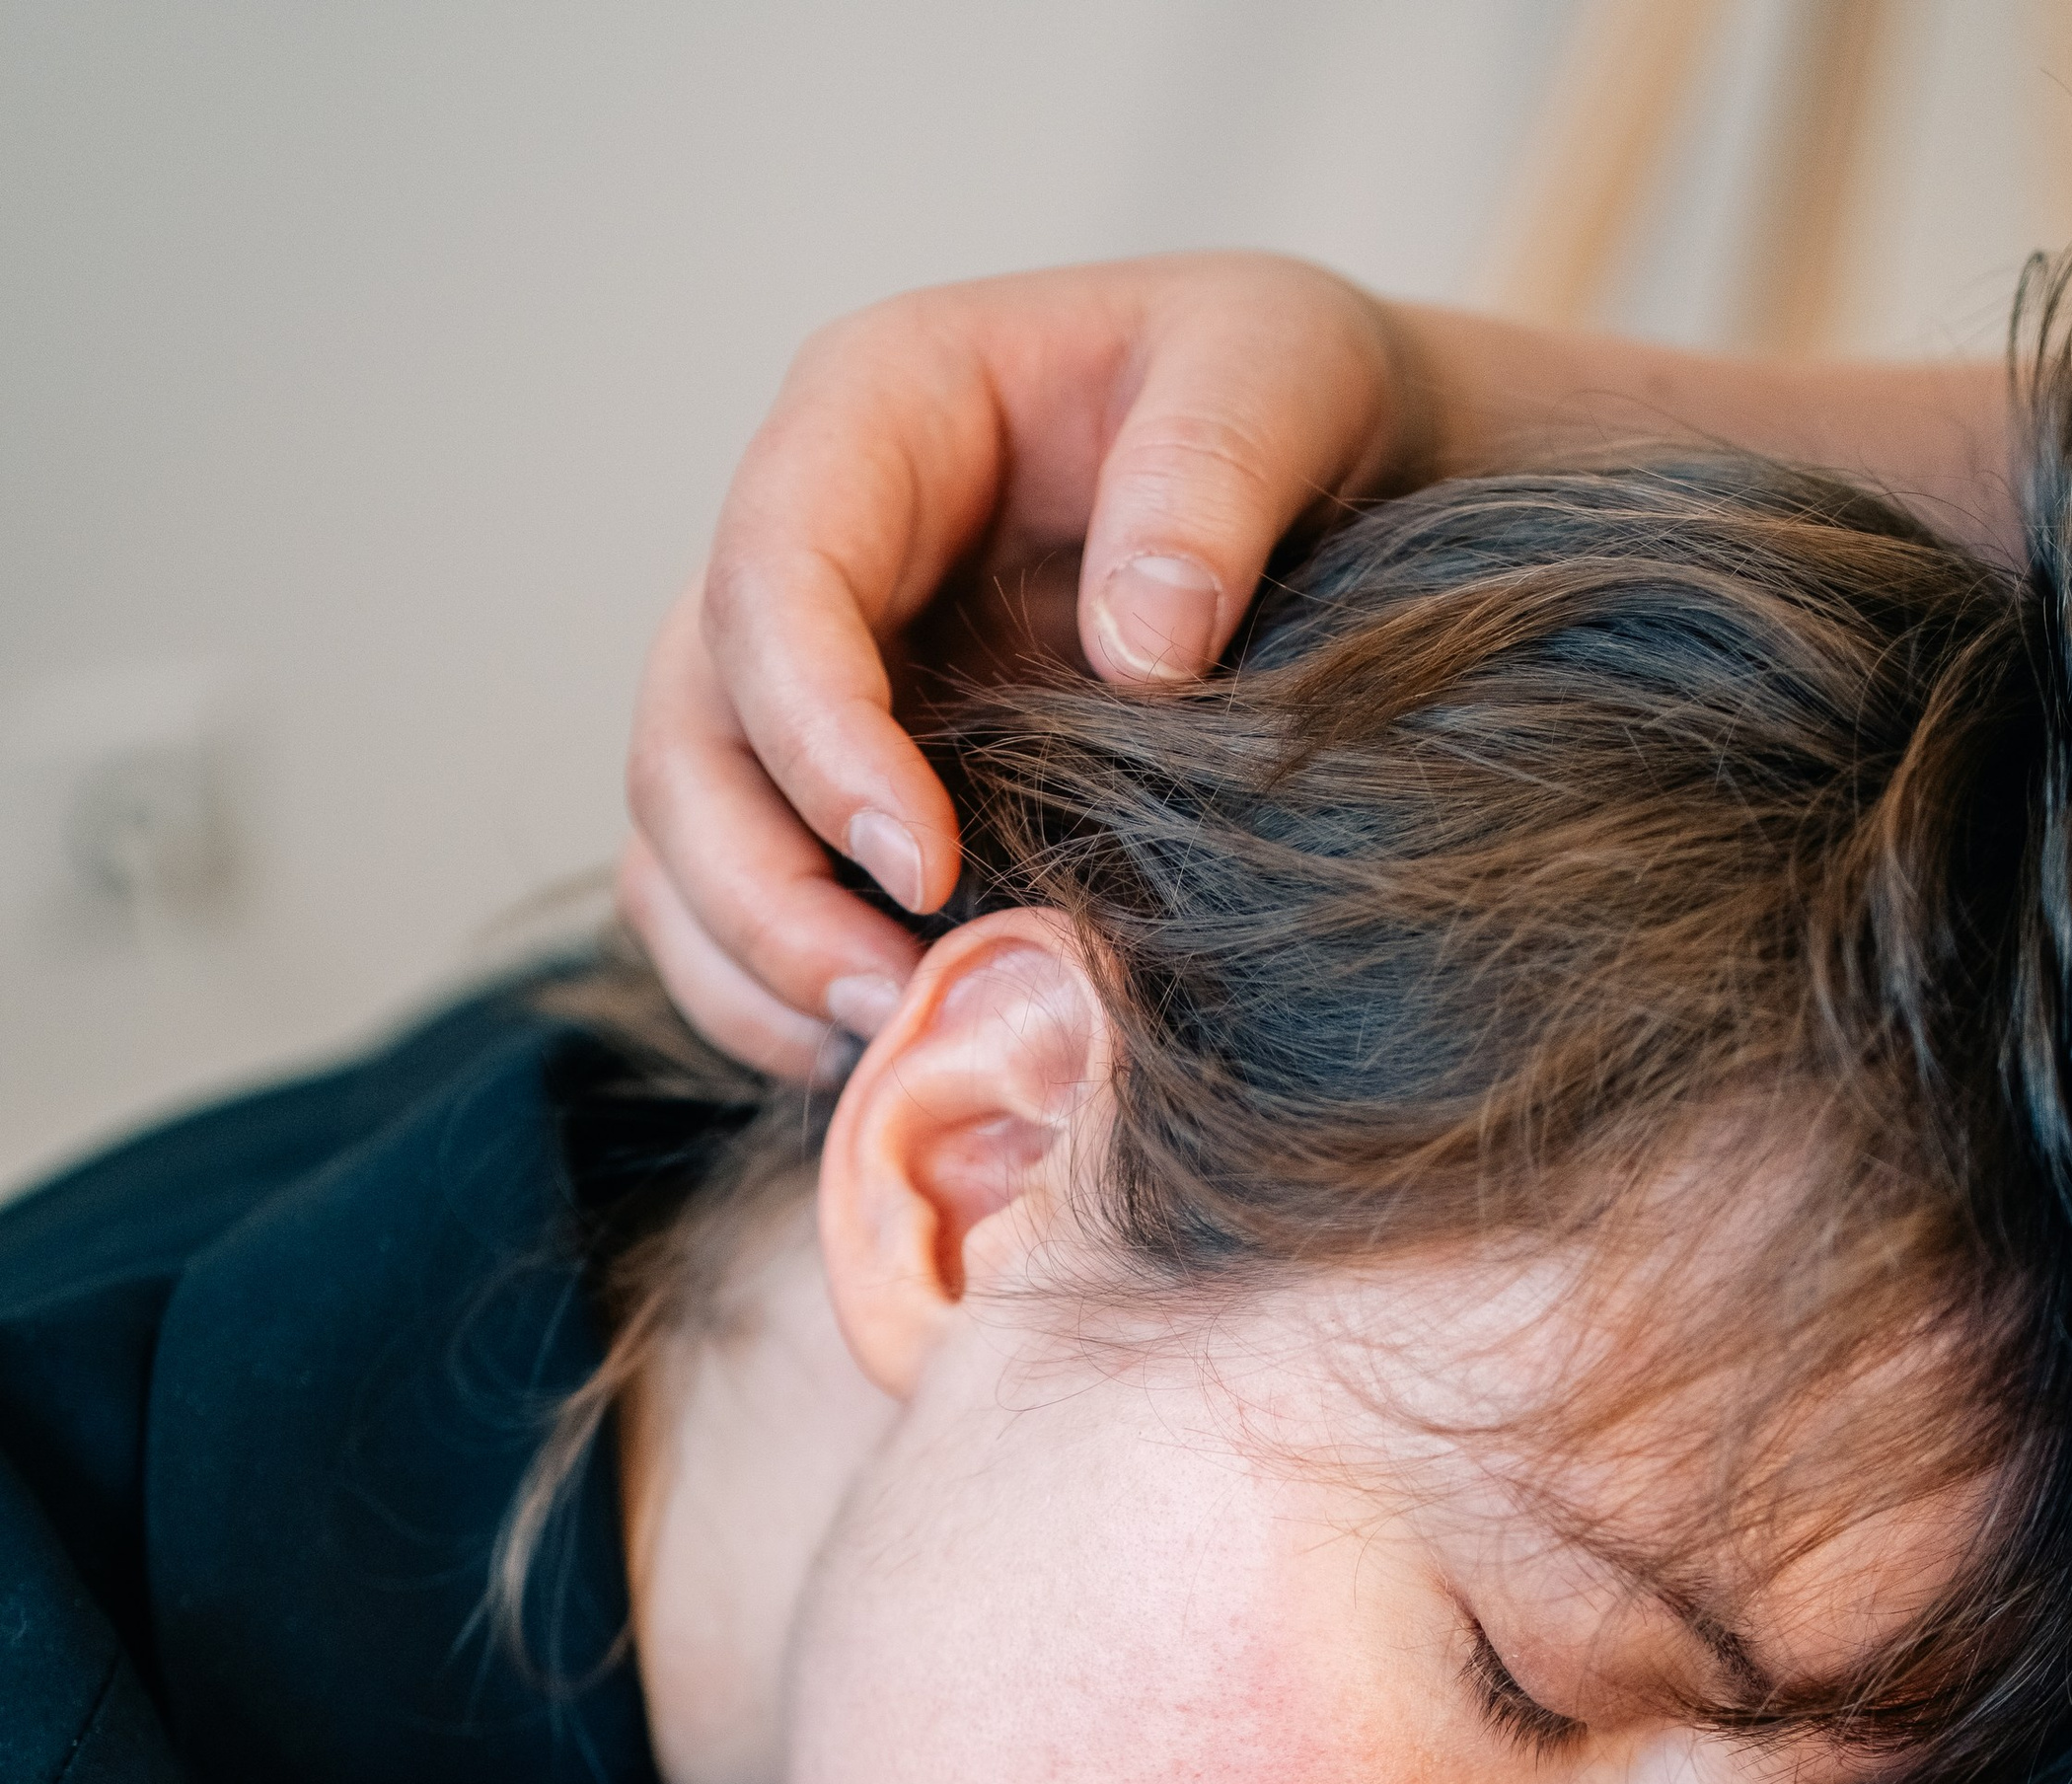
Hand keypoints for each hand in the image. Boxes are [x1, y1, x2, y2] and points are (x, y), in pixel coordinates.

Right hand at [621, 254, 1424, 1062]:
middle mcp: (807, 545)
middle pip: (685, 727)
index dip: (817, 733)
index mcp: (878, 411)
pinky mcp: (834, 784)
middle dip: (761, 889)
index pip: (771, 572)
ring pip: (683, 833)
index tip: (928, 865)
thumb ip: (1213, 477)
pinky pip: (734, 902)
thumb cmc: (1277, 393)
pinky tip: (886, 1054)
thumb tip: (1141, 647)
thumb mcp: (1281, 373)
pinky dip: (774, 996)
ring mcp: (806, 674)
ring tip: (894, 1046)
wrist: (1321, 467)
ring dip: (754, 964)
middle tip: (894, 1004)